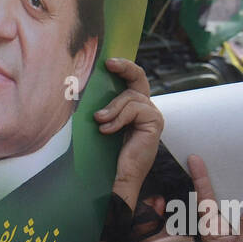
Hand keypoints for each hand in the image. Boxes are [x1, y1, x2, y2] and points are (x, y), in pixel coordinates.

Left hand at [95, 58, 163, 210]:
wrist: (116, 179)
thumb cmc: (106, 156)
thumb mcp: (102, 125)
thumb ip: (103, 109)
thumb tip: (87, 89)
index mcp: (134, 109)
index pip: (132, 80)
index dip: (123, 68)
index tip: (107, 62)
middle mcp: (147, 109)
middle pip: (139, 78)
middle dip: (125, 67)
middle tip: (109, 64)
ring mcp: (153, 115)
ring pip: (131, 97)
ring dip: (112, 108)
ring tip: (100, 122)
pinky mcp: (154, 122)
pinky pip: (134, 109)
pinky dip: (118, 118)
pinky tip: (107, 130)